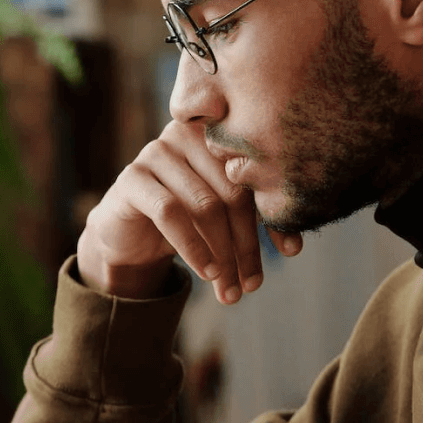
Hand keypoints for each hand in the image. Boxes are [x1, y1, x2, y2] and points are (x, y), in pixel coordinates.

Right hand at [78, 121, 301, 302]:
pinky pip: (170, 213)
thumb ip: (255, 220)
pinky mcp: (132, 177)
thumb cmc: (185, 222)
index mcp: (218, 134)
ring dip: (222, 254)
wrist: (129, 235)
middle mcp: (188, 134)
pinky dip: (192, 248)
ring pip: (205, 205)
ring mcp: (157, 152)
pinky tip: (206, 272)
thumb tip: (294, 247)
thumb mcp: (225, 218)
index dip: (276, 215)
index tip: (291, 252)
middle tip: (252, 283)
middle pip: (232, 192)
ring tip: (230, 289)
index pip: (257, 176)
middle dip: (246, 245)